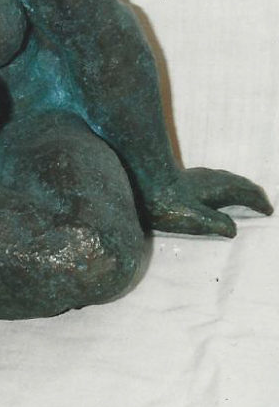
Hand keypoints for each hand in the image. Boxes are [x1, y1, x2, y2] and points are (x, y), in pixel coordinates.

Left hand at [140, 167, 271, 237]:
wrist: (140, 181)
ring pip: (226, 178)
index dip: (258, 202)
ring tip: (244, 194)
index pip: (245, 193)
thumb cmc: (165, 203)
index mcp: (216, 189)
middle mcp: (210, 179)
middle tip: (262, 202)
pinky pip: (215, 179)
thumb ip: (215, 223)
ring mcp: (198, 176)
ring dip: (240, 186)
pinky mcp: (186, 178)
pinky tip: (215, 190)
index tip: (268, 210)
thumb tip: (233, 230)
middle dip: (252, 192)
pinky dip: (225, 184)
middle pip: (238, 182)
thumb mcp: (193, 218)